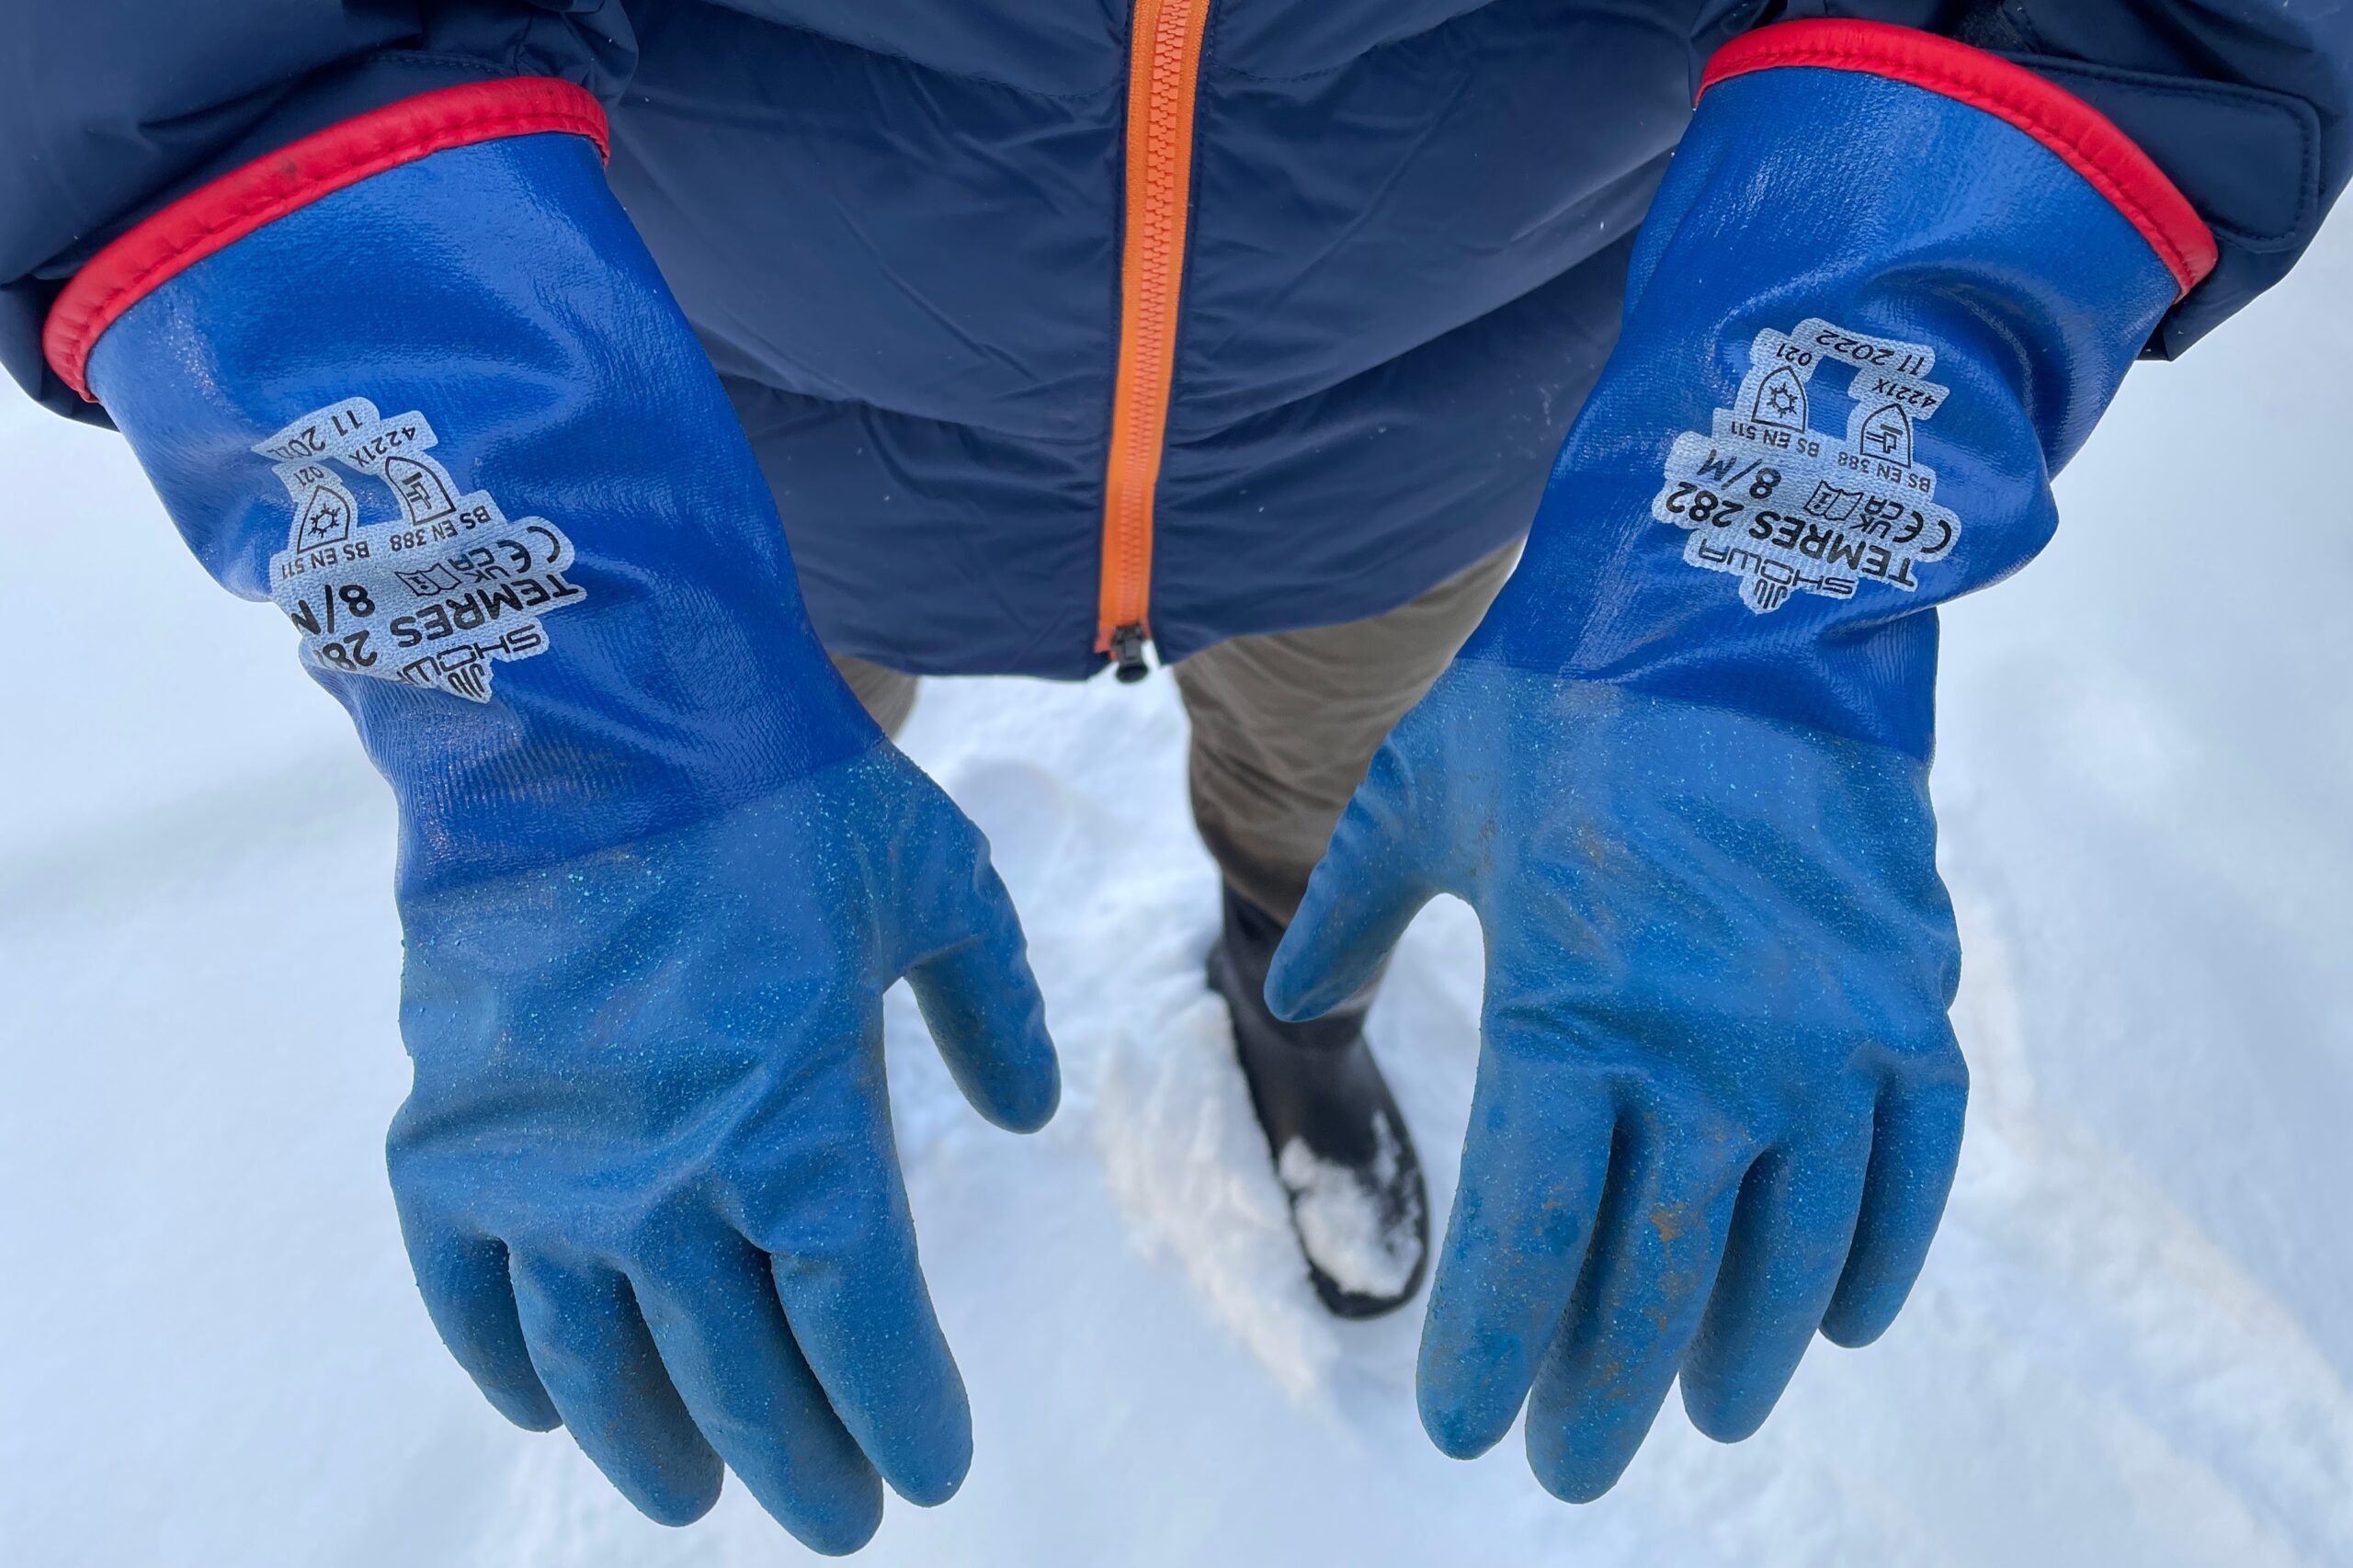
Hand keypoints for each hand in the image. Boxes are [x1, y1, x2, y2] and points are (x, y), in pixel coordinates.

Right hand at [51, 83, 1066, 1549]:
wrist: (592, 701)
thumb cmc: (785, 787)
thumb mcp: (941, 887)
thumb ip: (997, 1011)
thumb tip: (1029, 1113)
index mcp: (801, 1130)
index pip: (861, 1330)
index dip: (899, 1413)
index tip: (930, 1470)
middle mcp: (664, 1182)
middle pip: (738, 1378)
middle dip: (797, 1462)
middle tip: (834, 1519)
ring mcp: (543, 1168)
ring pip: (602, 1363)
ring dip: (652, 1443)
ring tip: (692, 1495)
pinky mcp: (449, 1132)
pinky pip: (468, 1288)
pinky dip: (506, 1359)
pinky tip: (543, 1405)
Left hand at [1267, 662, 1963, 1497]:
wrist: (1745, 586)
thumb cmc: (1557, 693)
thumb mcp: (1421, 797)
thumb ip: (1349, 913)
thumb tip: (1300, 997)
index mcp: (1570, 1009)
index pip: (1531, 1241)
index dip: (1496, 1354)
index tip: (1465, 1432)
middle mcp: (1709, 1049)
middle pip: (1654, 1282)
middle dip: (1605, 1392)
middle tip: (1573, 1466)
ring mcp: (1825, 1035)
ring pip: (1787, 1255)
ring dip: (1740, 1353)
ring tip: (1701, 1409)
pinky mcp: (1910, 1002)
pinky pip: (1910, 1174)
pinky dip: (1876, 1261)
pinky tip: (1839, 1323)